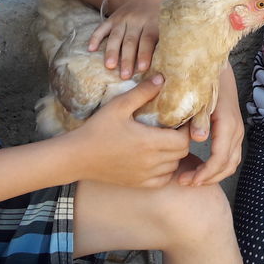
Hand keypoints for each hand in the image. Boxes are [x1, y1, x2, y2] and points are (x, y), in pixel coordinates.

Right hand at [67, 75, 189, 187]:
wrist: (77, 157)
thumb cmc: (97, 129)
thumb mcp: (118, 106)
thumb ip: (142, 92)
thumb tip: (161, 78)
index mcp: (149, 142)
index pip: (183, 140)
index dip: (186, 129)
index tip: (179, 120)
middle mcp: (151, 162)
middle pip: (182, 153)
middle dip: (181, 139)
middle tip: (173, 128)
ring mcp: (145, 175)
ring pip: (174, 166)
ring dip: (174, 154)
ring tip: (164, 141)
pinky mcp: (138, 184)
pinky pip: (163, 179)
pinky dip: (165, 170)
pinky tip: (156, 158)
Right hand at [86, 0, 161, 78]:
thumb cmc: (157, 19)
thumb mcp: (164, 27)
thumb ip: (162, 43)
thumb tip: (163, 67)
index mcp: (151, 23)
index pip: (147, 39)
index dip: (144, 54)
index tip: (142, 68)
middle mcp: (136, 20)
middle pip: (130, 41)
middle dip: (127, 59)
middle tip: (124, 75)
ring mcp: (122, 19)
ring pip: (116, 36)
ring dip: (112, 52)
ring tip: (109, 66)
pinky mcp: (111, 18)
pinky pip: (101, 28)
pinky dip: (95, 38)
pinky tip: (90, 49)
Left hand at [179, 68, 243, 185]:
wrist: (218, 71)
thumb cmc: (204, 83)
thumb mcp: (198, 99)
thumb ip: (198, 118)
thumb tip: (199, 139)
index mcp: (227, 124)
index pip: (219, 158)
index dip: (204, 173)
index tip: (187, 180)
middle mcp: (236, 130)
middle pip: (226, 165)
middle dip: (207, 178)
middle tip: (185, 182)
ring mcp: (238, 132)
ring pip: (231, 163)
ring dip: (213, 175)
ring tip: (192, 179)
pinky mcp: (234, 132)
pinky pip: (231, 157)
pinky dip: (218, 168)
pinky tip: (202, 169)